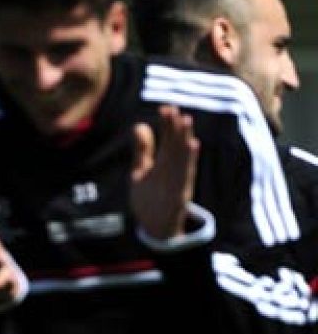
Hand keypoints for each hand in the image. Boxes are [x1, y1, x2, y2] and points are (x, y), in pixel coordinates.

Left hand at [130, 106, 198, 241]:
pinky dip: (190, 159)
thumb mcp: (141, 171)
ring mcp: (178, 180)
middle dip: (176, 126)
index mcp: (164, 163)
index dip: (167, 124)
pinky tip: (193, 144)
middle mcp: (173, 169)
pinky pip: (186, 174)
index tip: (165, 107)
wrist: (155, 226)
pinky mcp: (180, 192)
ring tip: (187, 120)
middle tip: (175, 108)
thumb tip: (140, 125)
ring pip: (183, 156)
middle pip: (175, 144)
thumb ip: (142, 150)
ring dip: (185, 137)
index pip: (167, 139)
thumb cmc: (149, 197)